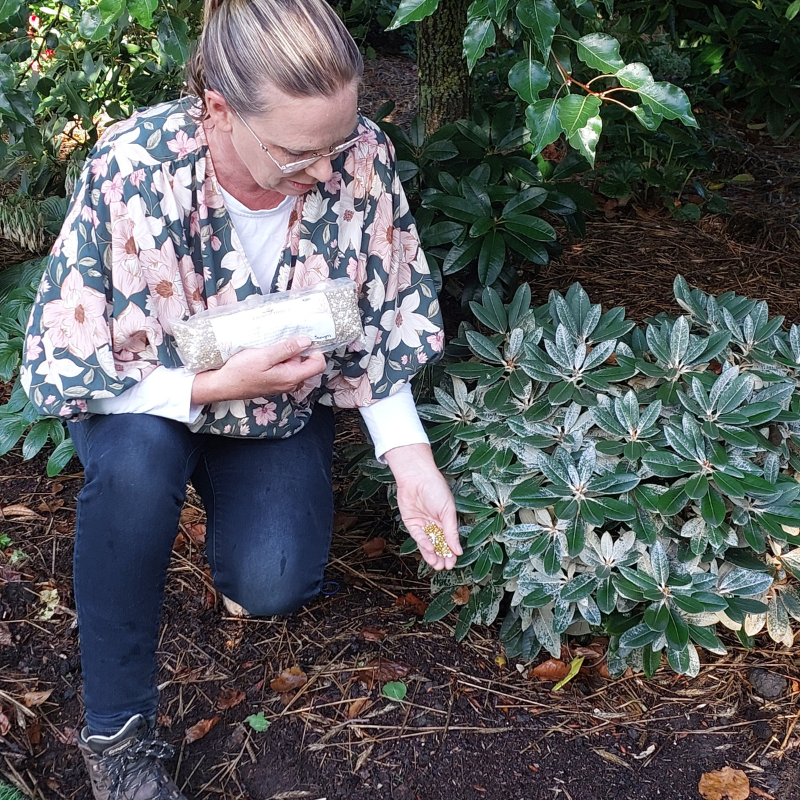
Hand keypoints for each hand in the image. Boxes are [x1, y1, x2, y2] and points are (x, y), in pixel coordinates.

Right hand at [191, 337, 325, 404]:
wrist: (222, 385)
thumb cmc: (240, 371)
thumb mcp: (264, 356)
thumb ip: (286, 349)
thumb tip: (306, 341)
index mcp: (291, 377)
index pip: (317, 365)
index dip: (315, 350)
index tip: (305, 338)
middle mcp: (289, 383)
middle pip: (305, 363)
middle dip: (297, 350)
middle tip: (281, 339)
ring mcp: (281, 383)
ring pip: (293, 364)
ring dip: (285, 353)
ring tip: (270, 345)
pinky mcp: (273, 381)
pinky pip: (283, 368)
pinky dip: (278, 359)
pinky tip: (265, 353)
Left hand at [384, 443, 460, 570]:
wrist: (417, 476)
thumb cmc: (436, 489)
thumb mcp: (448, 511)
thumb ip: (451, 531)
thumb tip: (458, 550)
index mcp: (445, 521)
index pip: (448, 541)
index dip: (450, 553)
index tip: (452, 564)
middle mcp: (434, 524)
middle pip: (438, 545)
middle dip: (441, 556)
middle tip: (443, 566)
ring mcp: (422, 524)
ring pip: (427, 544)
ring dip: (431, 555)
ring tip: (436, 564)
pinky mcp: (411, 523)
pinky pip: (418, 537)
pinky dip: (423, 544)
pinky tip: (429, 550)